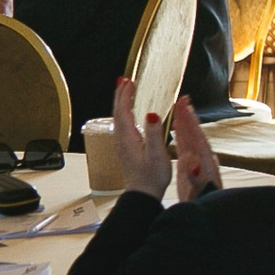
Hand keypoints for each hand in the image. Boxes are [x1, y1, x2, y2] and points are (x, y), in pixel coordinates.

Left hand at [111, 78, 171, 199]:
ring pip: (119, 118)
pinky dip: (124, 114)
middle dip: (120, 95)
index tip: (128, 81)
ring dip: (121, 103)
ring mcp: (123, 144)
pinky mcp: (127, 149)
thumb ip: (154, 133)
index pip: (123, 111)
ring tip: (125, 92)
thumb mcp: (156, 154)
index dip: (125, 95)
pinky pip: (123, 125)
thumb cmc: (151, 176)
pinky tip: (129, 114)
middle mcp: (122, 140)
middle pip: (118, 113)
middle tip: (124, 80)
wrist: (143, 194)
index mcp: (128, 138)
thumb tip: (152, 114)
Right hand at [168, 99, 220, 200]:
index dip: (189, 121)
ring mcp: (199, 162)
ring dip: (186, 124)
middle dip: (189, 117)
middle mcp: (203, 159)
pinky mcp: (193, 168)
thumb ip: (196, 177)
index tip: (183, 105)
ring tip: (181, 109)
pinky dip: (183, 138)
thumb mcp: (199, 190)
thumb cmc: (204, 203)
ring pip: (192, 139)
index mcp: (204, 161)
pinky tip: (179, 132)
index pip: (196, 136)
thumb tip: (192, 162)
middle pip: (195, 134)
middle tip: (183, 99)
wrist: (209, 214)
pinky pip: (188, 148)